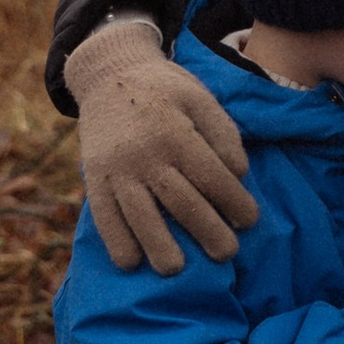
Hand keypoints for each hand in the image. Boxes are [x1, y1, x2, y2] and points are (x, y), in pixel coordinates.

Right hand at [65, 19, 259, 275]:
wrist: (108, 73)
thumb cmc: (165, 90)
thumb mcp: (200, 98)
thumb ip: (223, 134)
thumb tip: (240, 174)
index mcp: (175, 132)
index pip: (210, 176)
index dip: (234, 202)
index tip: (249, 221)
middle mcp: (144, 153)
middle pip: (179, 201)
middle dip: (206, 231)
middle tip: (226, 254)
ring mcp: (115, 168)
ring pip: (139, 214)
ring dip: (159, 246)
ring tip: (176, 270)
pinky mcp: (94, 177)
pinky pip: (103, 215)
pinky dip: (116, 241)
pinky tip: (130, 263)